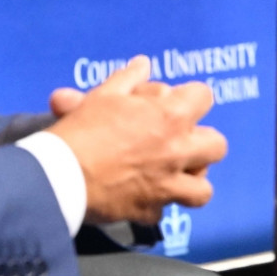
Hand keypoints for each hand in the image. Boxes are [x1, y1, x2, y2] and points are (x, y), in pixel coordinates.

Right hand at [45, 56, 228, 221]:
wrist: (59, 175)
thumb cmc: (82, 130)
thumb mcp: (103, 96)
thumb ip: (128, 79)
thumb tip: (143, 64)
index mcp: (170, 117)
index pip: (204, 97)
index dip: (189, 97)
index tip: (172, 103)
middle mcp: (177, 152)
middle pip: (217, 145)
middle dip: (201, 142)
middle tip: (177, 141)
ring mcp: (168, 185)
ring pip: (204, 189)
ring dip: (191, 181)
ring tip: (171, 175)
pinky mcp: (149, 211)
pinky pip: (164, 210)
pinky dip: (154, 205)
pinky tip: (139, 196)